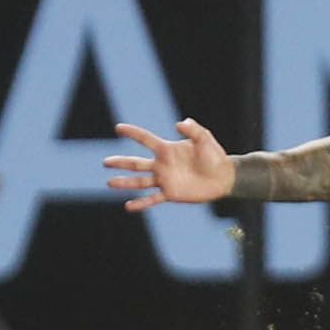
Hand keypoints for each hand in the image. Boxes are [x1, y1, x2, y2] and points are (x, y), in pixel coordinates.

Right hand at [103, 118, 234, 211]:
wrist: (224, 177)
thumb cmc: (214, 155)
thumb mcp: (205, 138)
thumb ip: (193, 130)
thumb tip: (179, 123)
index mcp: (167, 150)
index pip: (146, 139)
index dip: (133, 133)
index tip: (118, 128)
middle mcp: (162, 165)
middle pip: (136, 163)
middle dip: (121, 162)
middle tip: (106, 162)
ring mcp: (165, 180)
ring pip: (140, 182)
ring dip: (125, 183)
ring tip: (110, 183)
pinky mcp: (171, 193)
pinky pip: (152, 199)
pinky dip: (141, 203)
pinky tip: (128, 206)